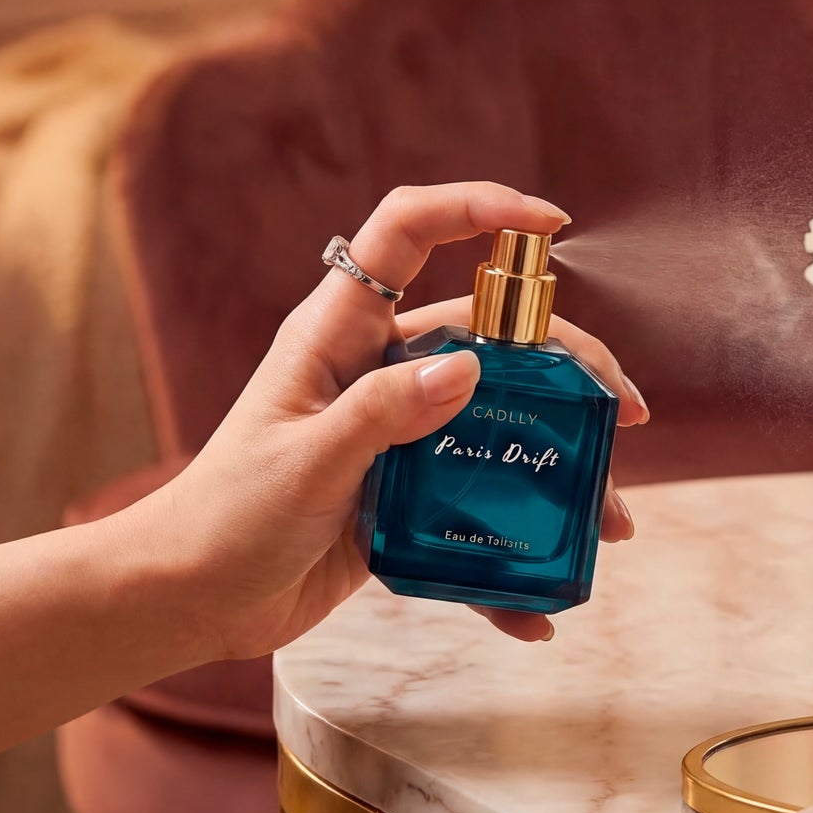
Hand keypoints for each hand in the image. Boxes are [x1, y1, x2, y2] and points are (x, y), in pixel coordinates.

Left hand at [130, 183, 647, 659]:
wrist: (188, 600)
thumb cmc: (225, 519)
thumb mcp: (305, 463)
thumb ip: (381, 414)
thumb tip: (470, 367)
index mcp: (339, 334)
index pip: (407, 234)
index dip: (477, 208)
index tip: (551, 223)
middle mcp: (375, 370)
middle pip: (488, 336)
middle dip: (565, 368)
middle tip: (623, 415)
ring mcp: (395, 431)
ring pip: (497, 421)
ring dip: (557, 464)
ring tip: (609, 520)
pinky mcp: (404, 492)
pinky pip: (474, 504)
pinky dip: (509, 551)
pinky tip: (539, 604)